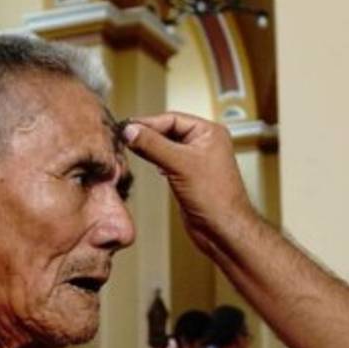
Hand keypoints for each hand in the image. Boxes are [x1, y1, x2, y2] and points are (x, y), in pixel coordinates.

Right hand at [122, 113, 259, 256]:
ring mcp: (197, 159)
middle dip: (148, 135)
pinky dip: (156, 160)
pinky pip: (168, 161)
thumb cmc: (215, 198)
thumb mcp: (179, 164)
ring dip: (150, 147)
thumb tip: (131, 130)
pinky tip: (150, 164)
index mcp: (209, 132)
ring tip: (133, 148)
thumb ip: (153, 145)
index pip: (171, 118)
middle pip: (168, 130)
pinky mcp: (190, 175)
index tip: (126, 128)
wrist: (223, 229)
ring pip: (167, 146)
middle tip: (125, 138)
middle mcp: (205, 143)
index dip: (148, 123)